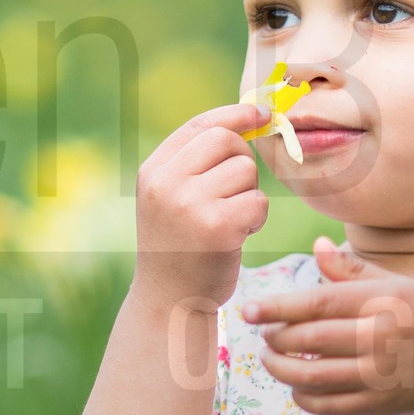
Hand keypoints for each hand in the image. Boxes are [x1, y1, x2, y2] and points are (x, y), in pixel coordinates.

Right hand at [131, 103, 268, 309]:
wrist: (171, 301)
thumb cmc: (181, 246)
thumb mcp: (172, 198)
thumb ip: (197, 161)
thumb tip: (250, 116)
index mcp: (153, 171)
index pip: (200, 125)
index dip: (235, 113)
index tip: (260, 112)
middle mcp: (166, 183)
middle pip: (227, 141)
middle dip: (243, 161)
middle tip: (236, 192)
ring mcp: (190, 205)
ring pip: (246, 171)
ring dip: (249, 194)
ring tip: (230, 220)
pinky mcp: (218, 227)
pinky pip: (258, 201)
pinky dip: (256, 219)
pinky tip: (237, 236)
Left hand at [239, 236, 413, 414]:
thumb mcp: (398, 284)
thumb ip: (353, 270)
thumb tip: (316, 246)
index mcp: (383, 301)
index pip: (317, 303)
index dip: (276, 307)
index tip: (248, 311)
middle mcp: (381, 338)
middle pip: (308, 341)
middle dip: (275, 338)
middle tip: (264, 334)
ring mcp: (378, 376)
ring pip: (310, 377)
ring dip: (280, 368)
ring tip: (271, 358)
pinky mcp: (376, 405)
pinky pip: (324, 404)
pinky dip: (300, 395)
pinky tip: (297, 384)